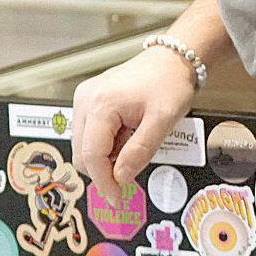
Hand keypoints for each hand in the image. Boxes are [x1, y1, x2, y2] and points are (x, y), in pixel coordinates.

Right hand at [71, 46, 197, 202]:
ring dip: (106, 155)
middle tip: (132, 169)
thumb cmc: (170, 83)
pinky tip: (126, 134)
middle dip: (105, 169)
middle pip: (83, 154)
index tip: (118, 198)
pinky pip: (89, 133)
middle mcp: (85, 99)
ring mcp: (84, 98)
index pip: (92, 156)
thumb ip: (140, 151)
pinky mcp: (88, 99)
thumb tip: (120, 178)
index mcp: (101, 104)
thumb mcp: (163, 119)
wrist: (172, 57)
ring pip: (84, 146)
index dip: (104, 181)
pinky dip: (106, 143)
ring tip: (134, 141)